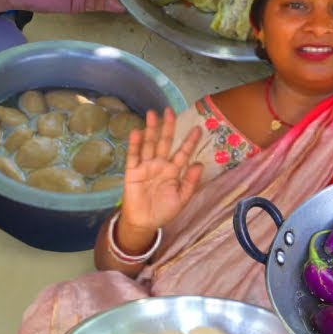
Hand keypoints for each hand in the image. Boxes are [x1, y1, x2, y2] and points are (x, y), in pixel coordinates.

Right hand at [120, 109, 203, 234]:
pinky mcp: (132, 172)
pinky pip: (133, 156)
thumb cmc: (164, 210)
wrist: (145, 223)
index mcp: (174, 170)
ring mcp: (145, 166)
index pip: (183, 152)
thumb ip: (190, 182)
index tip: (198, 128)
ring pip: (149, 144)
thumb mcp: (182, 198)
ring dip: (150, 129)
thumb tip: (199, 164)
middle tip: (170, 110)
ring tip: (152, 114)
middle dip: (168, 127)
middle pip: (164, 142)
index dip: (190, 141)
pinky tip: (137, 132)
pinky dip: (135, 144)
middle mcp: (160, 164)